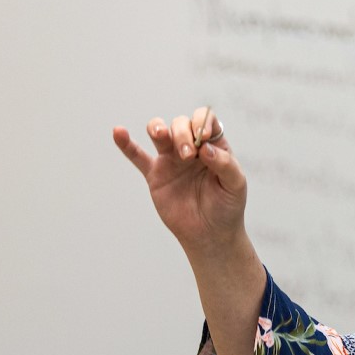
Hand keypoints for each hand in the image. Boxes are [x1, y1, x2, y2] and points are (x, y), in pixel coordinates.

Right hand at [113, 108, 246, 255]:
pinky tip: (118, 132)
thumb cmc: (227, 208)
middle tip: (188, 155)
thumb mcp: (236, 185)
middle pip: (180, 124)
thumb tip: (205, 148)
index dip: (202, 122)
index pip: (205, 120)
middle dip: (182, 134)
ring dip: (158, 128)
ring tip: (161, 135)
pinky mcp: (155, 175)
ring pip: (159, 132)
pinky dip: (126, 144)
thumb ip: (225, 164)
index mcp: (213, 146)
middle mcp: (191, 148)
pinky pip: (137, 156)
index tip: (203, 137)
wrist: (210, 235)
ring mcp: (171, 160)